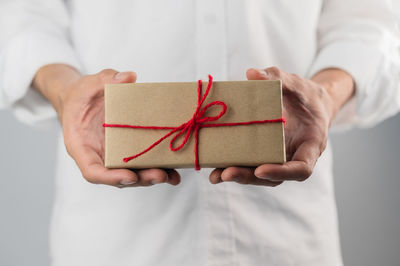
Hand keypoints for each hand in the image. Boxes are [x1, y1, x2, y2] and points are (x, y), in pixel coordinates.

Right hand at [33, 65, 180, 187]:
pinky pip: (142, 164)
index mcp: (82, 146)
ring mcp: (114, 157)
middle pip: (118, 177)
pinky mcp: (127, 152)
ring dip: (152, 177)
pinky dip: (159, 168)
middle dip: (140, 179)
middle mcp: (98, 157)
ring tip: (172, 177)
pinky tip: (176, 171)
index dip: (111, 178)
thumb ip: (105, 79)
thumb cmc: (81, 96)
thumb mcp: (88, 84)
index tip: (129, 176)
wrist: (83, 100)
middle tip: (160, 175)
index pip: (92, 171)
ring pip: (133, 174)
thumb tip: (129, 77)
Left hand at [209, 67, 353, 185]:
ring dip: (238, 176)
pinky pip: (251, 165)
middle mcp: (295, 157)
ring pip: (260, 175)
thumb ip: (277, 78)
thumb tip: (252, 73)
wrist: (309, 104)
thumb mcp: (296, 84)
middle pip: (274, 178)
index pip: (301, 168)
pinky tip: (215, 169)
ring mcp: (279, 159)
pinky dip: (234, 167)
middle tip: (226, 174)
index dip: (281, 172)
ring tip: (216, 176)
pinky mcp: (265, 156)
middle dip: (249, 177)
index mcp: (311, 144)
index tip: (260, 169)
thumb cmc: (306, 95)